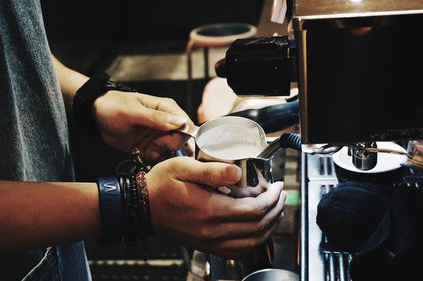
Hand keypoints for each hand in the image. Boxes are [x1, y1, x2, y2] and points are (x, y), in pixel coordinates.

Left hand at [94, 91, 192, 160]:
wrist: (96, 116)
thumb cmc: (113, 106)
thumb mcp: (133, 111)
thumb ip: (156, 118)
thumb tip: (180, 122)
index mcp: (167, 109)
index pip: (186, 124)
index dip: (183, 136)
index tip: (169, 142)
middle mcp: (166, 123)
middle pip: (181, 140)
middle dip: (169, 146)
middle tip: (155, 145)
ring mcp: (159, 136)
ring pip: (171, 151)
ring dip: (161, 154)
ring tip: (146, 149)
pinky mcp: (151, 147)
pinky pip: (159, 157)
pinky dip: (153, 160)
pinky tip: (142, 154)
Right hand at [145, 157, 285, 258]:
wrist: (142, 206)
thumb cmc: (161, 185)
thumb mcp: (183, 167)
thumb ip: (212, 171)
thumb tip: (238, 172)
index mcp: (210, 210)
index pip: (254, 210)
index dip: (271, 198)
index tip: (278, 186)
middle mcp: (212, 231)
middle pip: (258, 227)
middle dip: (275, 210)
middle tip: (281, 196)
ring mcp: (210, 242)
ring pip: (252, 242)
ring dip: (269, 227)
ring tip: (275, 211)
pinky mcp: (206, 246)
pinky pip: (238, 251)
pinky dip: (254, 241)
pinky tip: (258, 230)